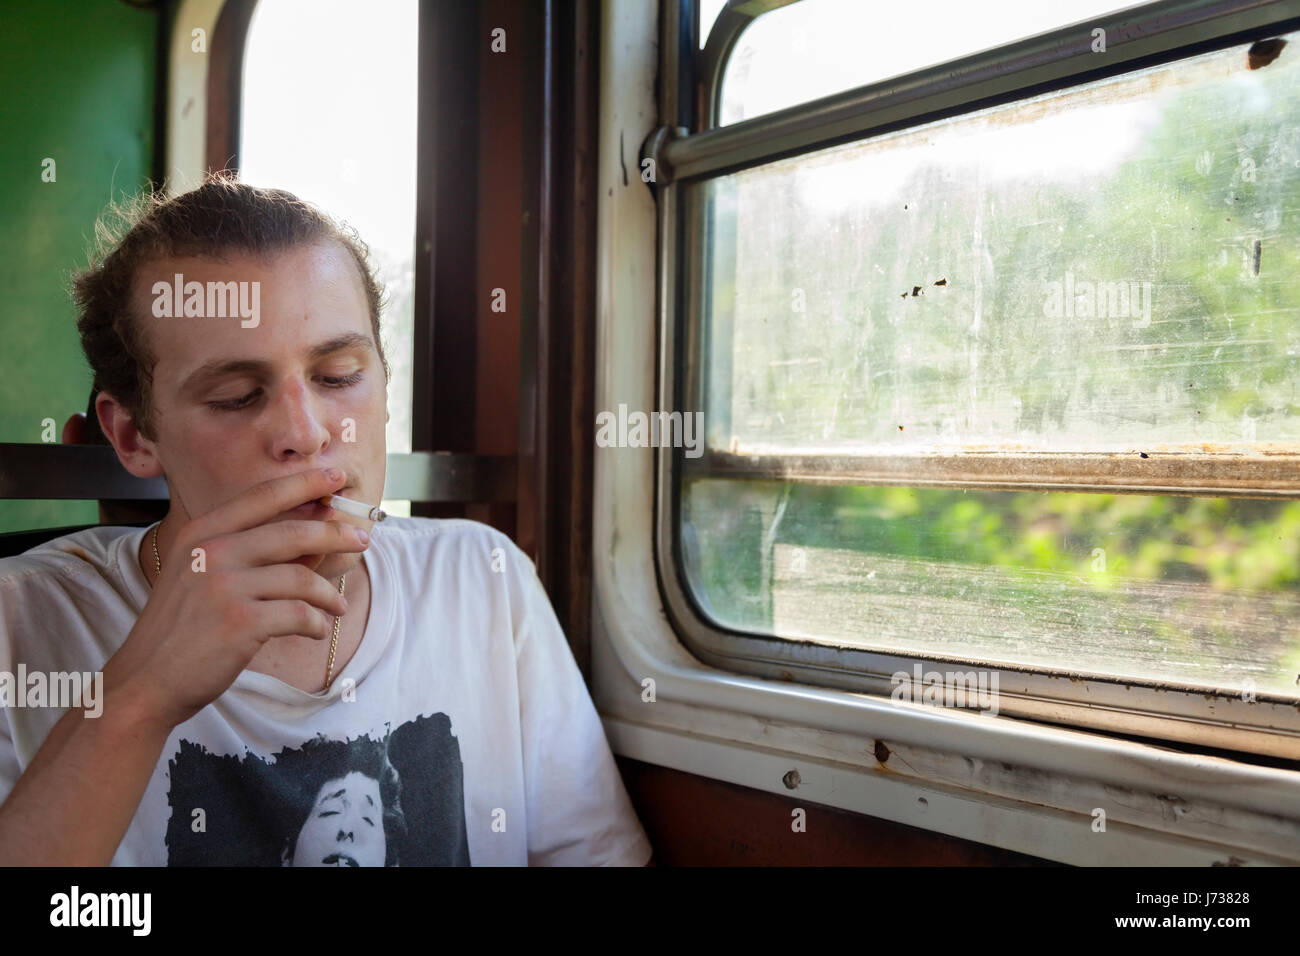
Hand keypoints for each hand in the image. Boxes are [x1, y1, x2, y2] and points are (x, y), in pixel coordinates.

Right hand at [102, 467, 369, 730]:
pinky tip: (317, 630)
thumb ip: (248, 549)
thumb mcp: (202, 574)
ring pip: (303, 579)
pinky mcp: (241, 622)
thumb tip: (311, 530)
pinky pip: (300, 614)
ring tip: (338, 607)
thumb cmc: (183, 627)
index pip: (263, 496)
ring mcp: (225, 586)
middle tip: (363, 540)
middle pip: (294, 532)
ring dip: (330, 595)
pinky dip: (317, 624)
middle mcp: (212, 552)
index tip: (335, 476)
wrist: (147, 679)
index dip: (304, 483)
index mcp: (202, 532)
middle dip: (337, 535)